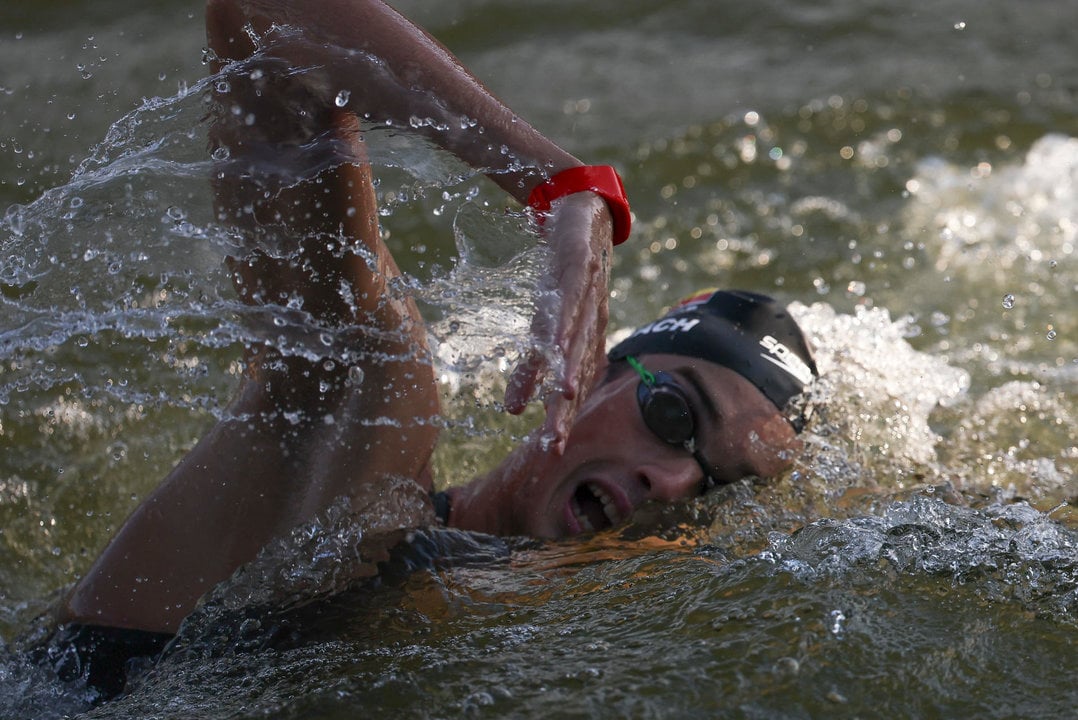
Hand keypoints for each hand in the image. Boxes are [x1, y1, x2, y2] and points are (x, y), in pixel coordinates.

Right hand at [504, 192, 613, 451]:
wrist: (588, 211)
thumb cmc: (571, 270)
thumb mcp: (553, 317)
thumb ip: (539, 360)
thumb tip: (518, 406)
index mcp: (587, 338)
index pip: (573, 386)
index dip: (564, 418)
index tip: (550, 453)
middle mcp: (590, 323)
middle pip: (576, 372)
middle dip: (565, 410)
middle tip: (554, 445)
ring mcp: (586, 295)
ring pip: (574, 340)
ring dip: (567, 368)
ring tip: (559, 399)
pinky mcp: (577, 266)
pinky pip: (566, 298)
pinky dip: (560, 321)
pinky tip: (552, 343)